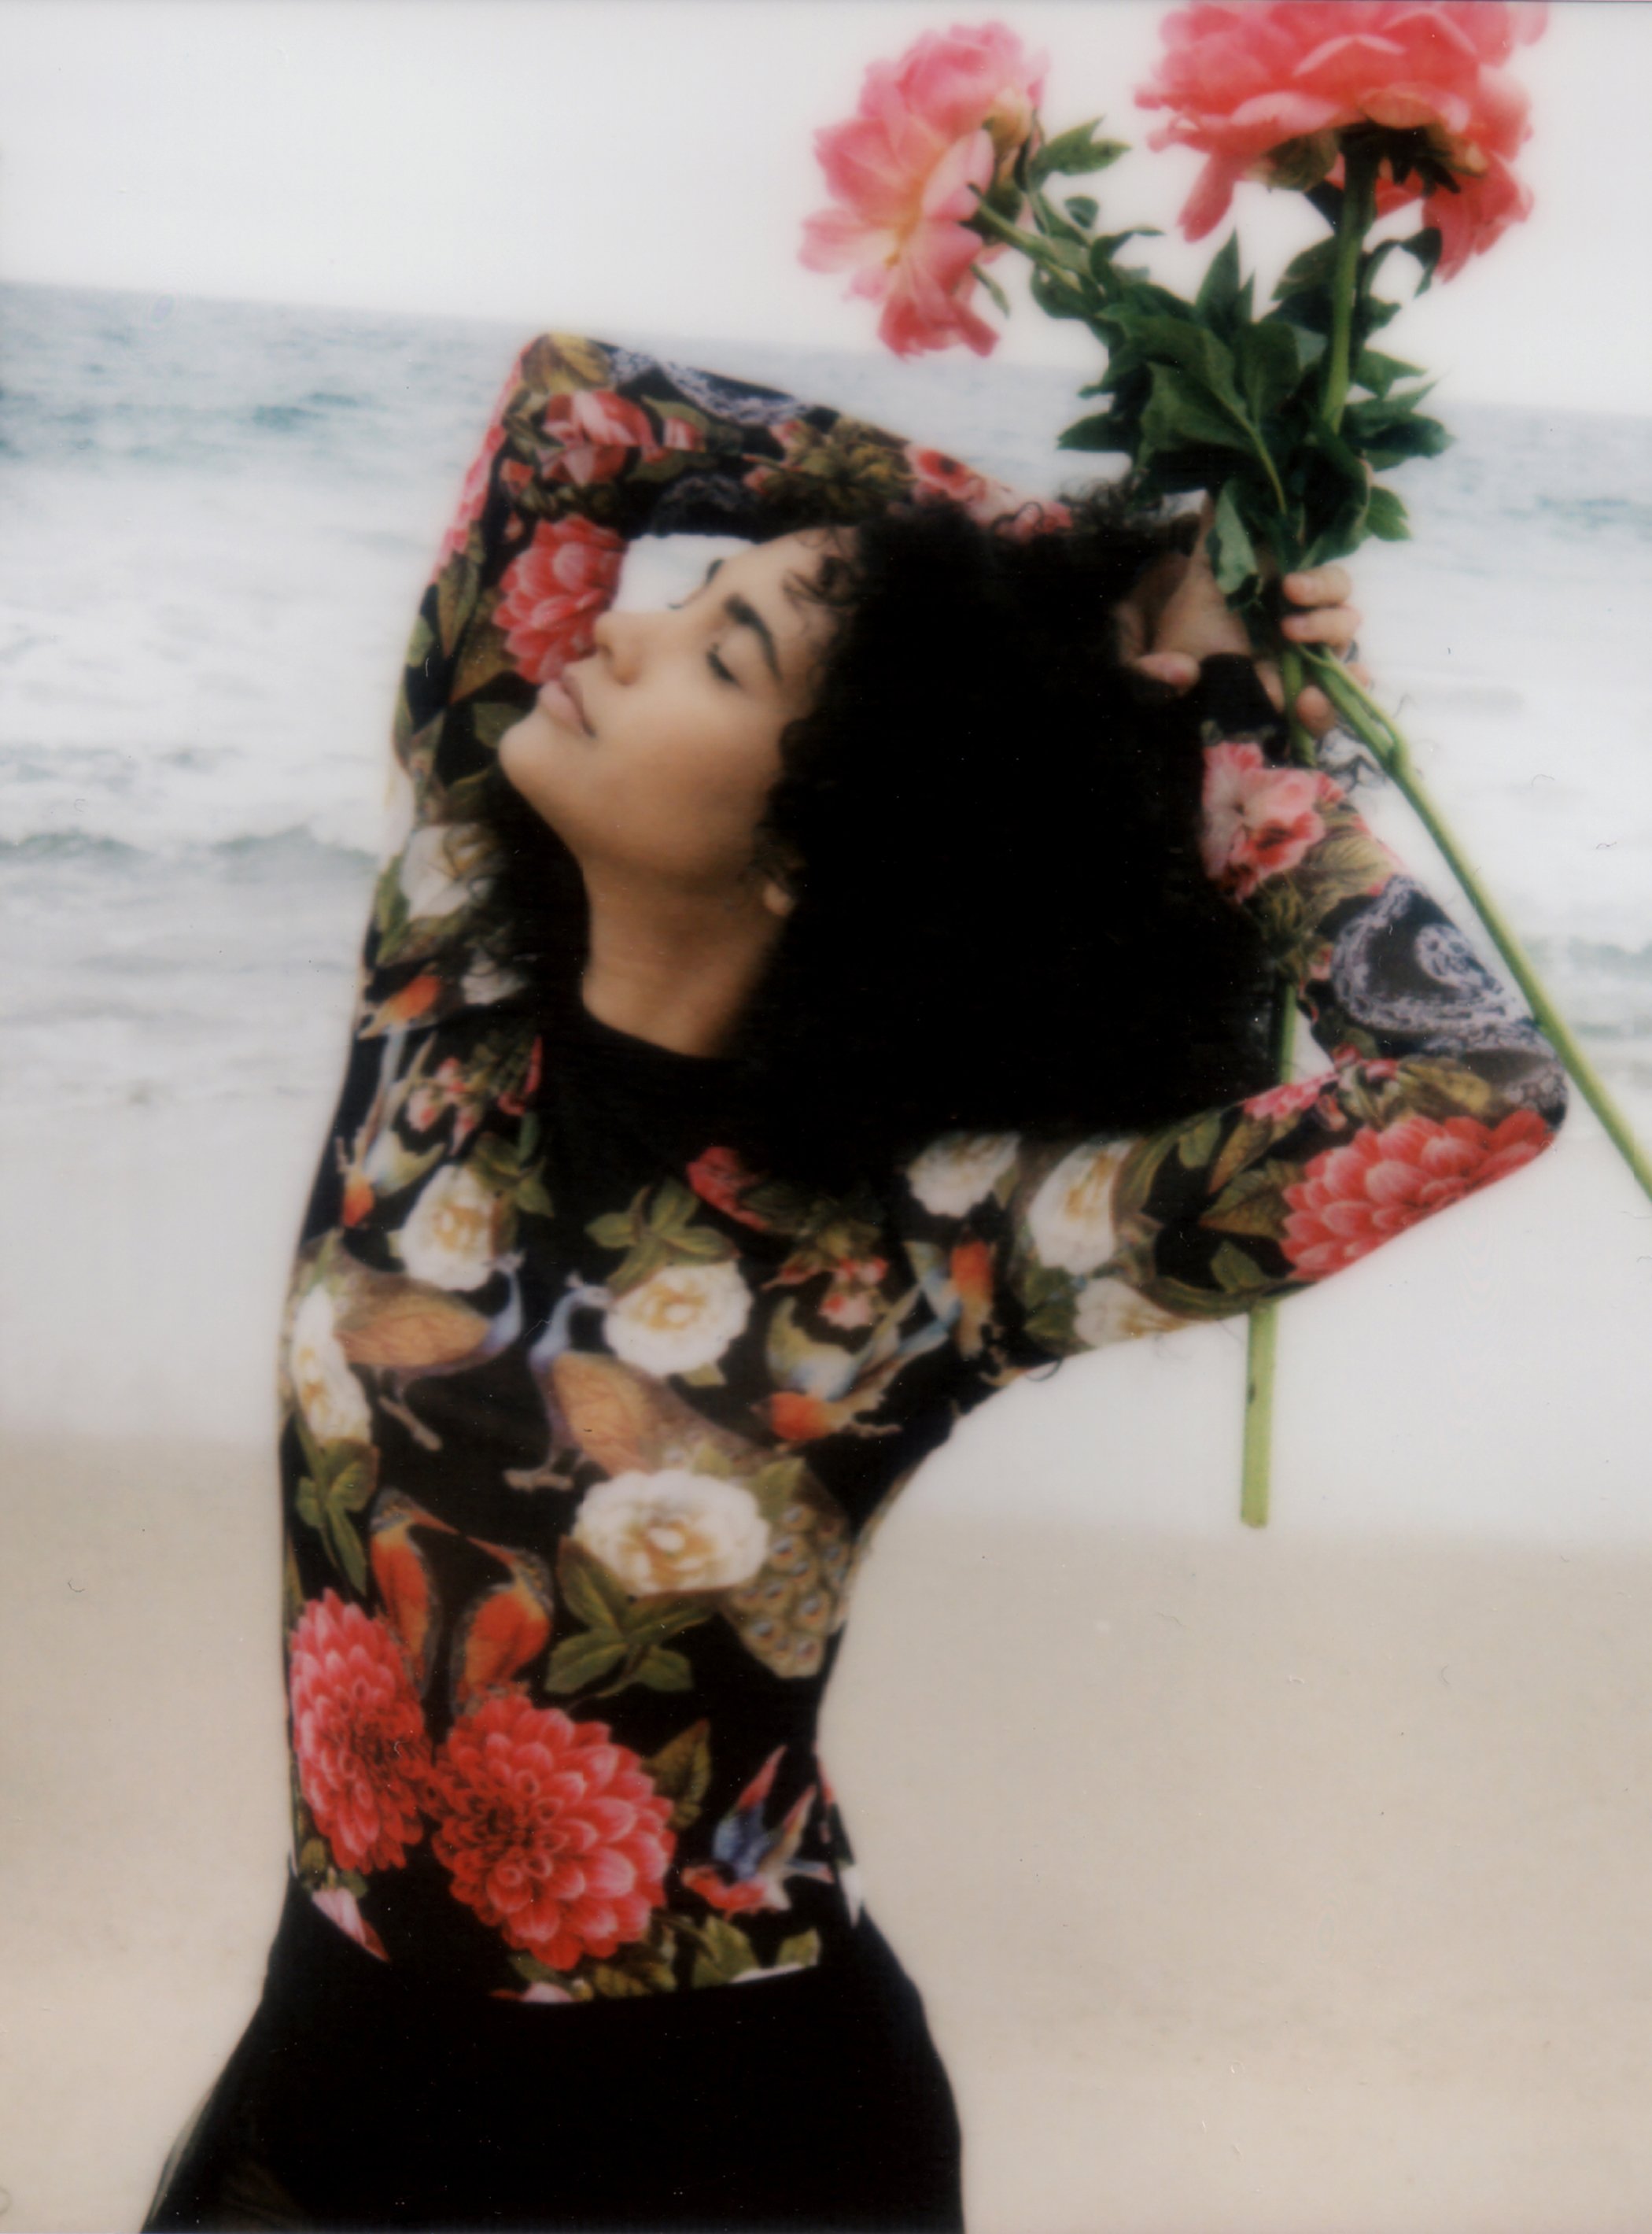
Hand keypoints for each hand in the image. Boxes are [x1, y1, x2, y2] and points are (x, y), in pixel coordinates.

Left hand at [1114, 505, 1369, 738]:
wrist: (1178, 702)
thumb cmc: (1192, 641)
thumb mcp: (1198, 589)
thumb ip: (1212, 542)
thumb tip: (1217, 483)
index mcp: (1283, 582)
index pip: (1323, 545)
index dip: (1345, 508)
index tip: (1360, 469)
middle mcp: (1304, 614)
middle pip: (1341, 588)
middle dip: (1322, 584)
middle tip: (1290, 589)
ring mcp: (1311, 657)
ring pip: (1345, 634)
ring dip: (1324, 630)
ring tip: (1288, 635)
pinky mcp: (1306, 701)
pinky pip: (1333, 703)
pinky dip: (1325, 704)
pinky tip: (1306, 701)